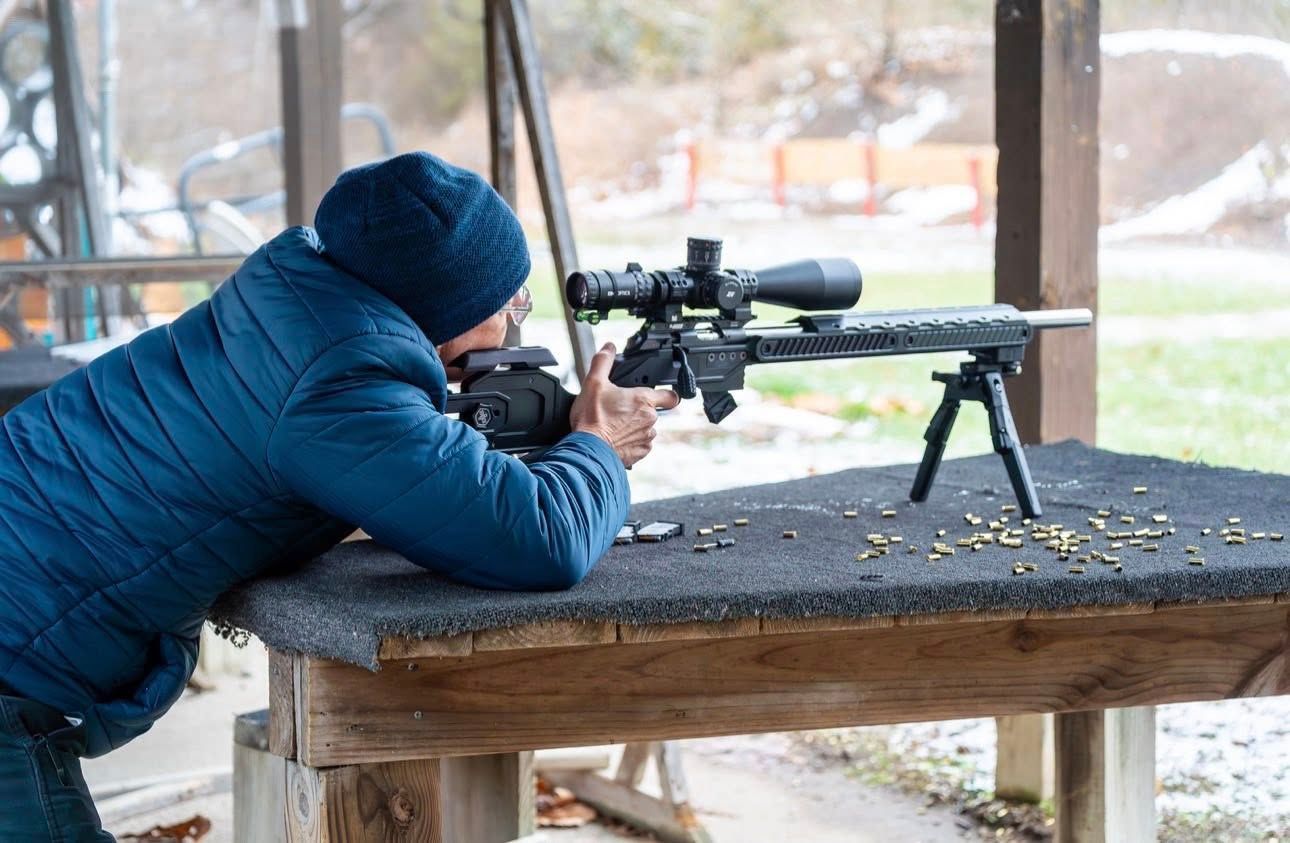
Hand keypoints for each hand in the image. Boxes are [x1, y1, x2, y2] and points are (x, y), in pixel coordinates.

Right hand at [570, 342, 680, 467]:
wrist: (588, 449)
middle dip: (638, 410)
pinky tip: (615, 438)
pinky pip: (639, 445)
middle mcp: (650, 419)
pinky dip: (630, 442)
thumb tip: (608, 347)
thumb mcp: (593, 382)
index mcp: (643, 400)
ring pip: (645, 429)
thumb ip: (603, 361)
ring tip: (614, 425)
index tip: (660, 395)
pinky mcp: (639, 453)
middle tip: (618, 409)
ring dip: (634, 427)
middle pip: (651, 411)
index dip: (666, 394)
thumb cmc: (592, 418)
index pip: (670, 396)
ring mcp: (646, 437)